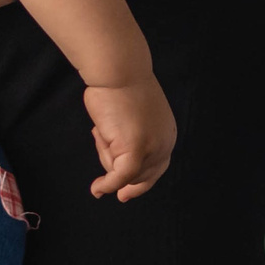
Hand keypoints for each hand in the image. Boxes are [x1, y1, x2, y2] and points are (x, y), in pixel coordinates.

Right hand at [85, 74, 175, 200]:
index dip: (141, 184)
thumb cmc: (119, 87)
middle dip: (114, 164)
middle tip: (101, 157)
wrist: (118, 70)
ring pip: (123, 172)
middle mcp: (165, 144)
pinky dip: (108, 184)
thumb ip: (132, 137)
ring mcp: (152, 148)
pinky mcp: (136, 151)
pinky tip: (97, 188)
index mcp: (167, 134)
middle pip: (138, 174)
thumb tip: (116, 165)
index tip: (124, 195)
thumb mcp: (132, 117)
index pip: (156, 168)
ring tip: (101, 128)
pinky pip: (119, 177)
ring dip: (104, 154)